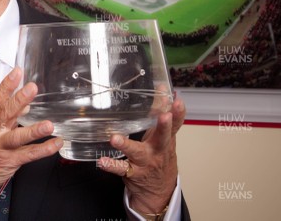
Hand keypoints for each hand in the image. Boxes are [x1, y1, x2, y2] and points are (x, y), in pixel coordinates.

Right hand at [0, 67, 62, 204]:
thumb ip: (7, 115)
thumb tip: (25, 104)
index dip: (7, 85)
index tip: (17, 72)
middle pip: (6, 113)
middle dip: (19, 100)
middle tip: (32, 88)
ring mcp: (0, 147)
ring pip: (18, 137)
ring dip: (34, 130)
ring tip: (48, 124)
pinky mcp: (9, 161)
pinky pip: (28, 154)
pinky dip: (44, 149)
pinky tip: (56, 143)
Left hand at [97, 97, 185, 213]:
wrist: (159, 191)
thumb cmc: (159, 156)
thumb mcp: (163, 136)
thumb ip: (160, 112)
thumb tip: (162, 88)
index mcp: (166, 140)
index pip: (175, 125)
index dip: (178, 113)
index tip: (177, 101)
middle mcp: (157, 151)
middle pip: (163, 138)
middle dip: (164, 126)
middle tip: (164, 115)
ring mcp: (145, 162)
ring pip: (137, 153)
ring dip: (126, 145)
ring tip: (114, 138)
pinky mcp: (132, 173)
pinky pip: (121, 169)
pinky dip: (111, 165)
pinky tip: (102, 161)